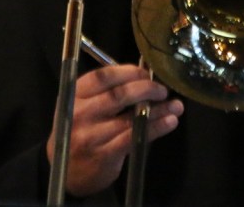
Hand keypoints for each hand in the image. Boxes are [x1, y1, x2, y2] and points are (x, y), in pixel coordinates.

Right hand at [47, 64, 183, 196]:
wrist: (68, 171)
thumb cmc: (80, 131)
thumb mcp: (83, 106)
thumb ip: (106, 92)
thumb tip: (144, 78)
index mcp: (74, 94)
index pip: (102, 76)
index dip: (128, 72)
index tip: (146, 73)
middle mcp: (79, 112)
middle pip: (118, 95)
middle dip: (146, 89)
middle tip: (162, 90)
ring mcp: (91, 135)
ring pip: (131, 118)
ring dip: (158, 110)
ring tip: (176, 106)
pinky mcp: (104, 154)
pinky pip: (135, 137)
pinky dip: (156, 128)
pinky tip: (169, 122)